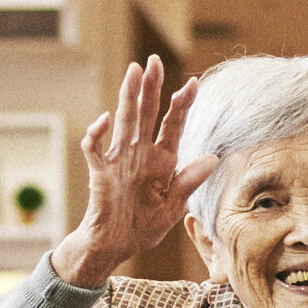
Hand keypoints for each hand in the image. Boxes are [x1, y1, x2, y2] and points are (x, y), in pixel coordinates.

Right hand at [52, 58, 217, 288]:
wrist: (115, 246)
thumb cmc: (144, 227)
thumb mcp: (173, 207)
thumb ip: (189, 182)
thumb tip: (213, 158)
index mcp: (162, 161)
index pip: (173, 125)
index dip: (182, 105)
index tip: (192, 84)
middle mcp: (141, 153)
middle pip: (146, 113)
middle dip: (151, 87)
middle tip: (154, 61)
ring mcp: (119, 159)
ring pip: (124, 121)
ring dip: (128, 96)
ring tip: (133, 71)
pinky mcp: (100, 171)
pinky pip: (95, 147)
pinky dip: (97, 133)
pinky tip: (104, 120)